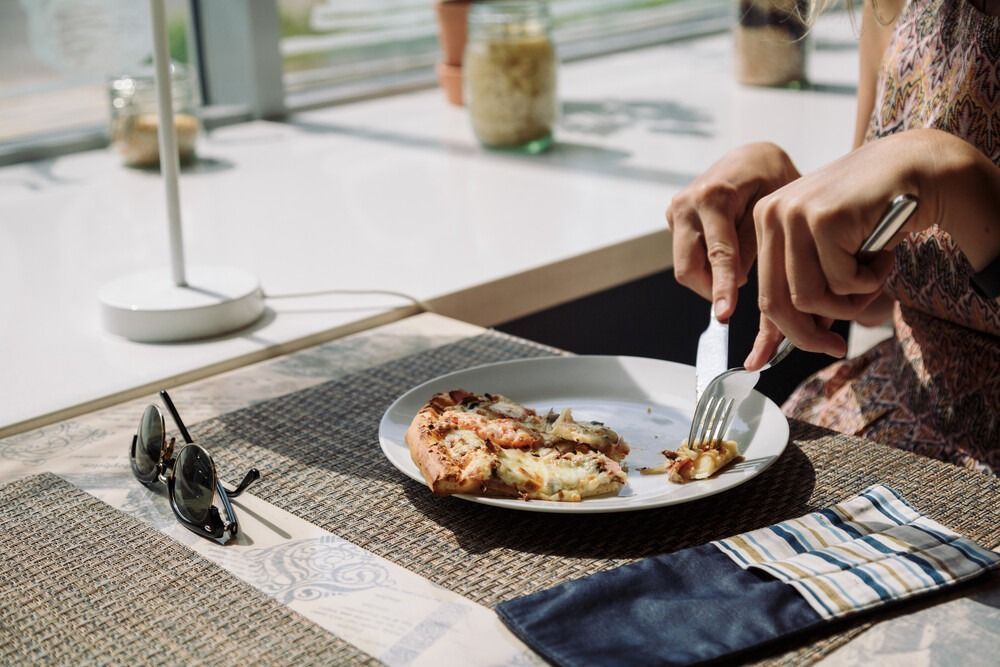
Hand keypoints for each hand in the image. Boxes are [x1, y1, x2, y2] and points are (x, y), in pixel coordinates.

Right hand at [666, 142, 799, 320]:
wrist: (750, 156)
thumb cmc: (771, 178)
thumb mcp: (773, 208)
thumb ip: (753, 245)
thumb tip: (736, 281)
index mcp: (713, 196)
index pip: (717, 254)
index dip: (721, 287)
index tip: (724, 314)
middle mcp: (686, 203)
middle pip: (688, 267)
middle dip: (710, 289)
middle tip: (734, 300)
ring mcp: (675, 210)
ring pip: (685, 265)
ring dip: (710, 276)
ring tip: (738, 268)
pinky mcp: (673, 218)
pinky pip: (687, 254)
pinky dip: (706, 263)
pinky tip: (727, 253)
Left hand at [744, 128, 999, 367]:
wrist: (917, 169)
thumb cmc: (875, 216)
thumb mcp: (831, 255)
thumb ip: (807, 291)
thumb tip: (783, 345)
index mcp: (766, 223)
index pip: (763, 291)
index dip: (772, 333)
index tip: (766, 362)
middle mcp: (771, 215)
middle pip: (778, 301)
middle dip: (808, 335)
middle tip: (838, 348)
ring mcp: (793, 214)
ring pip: (810, 298)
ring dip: (849, 303)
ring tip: (873, 279)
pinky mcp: (823, 218)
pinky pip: (842, 281)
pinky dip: (870, 280)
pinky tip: (885, 255)